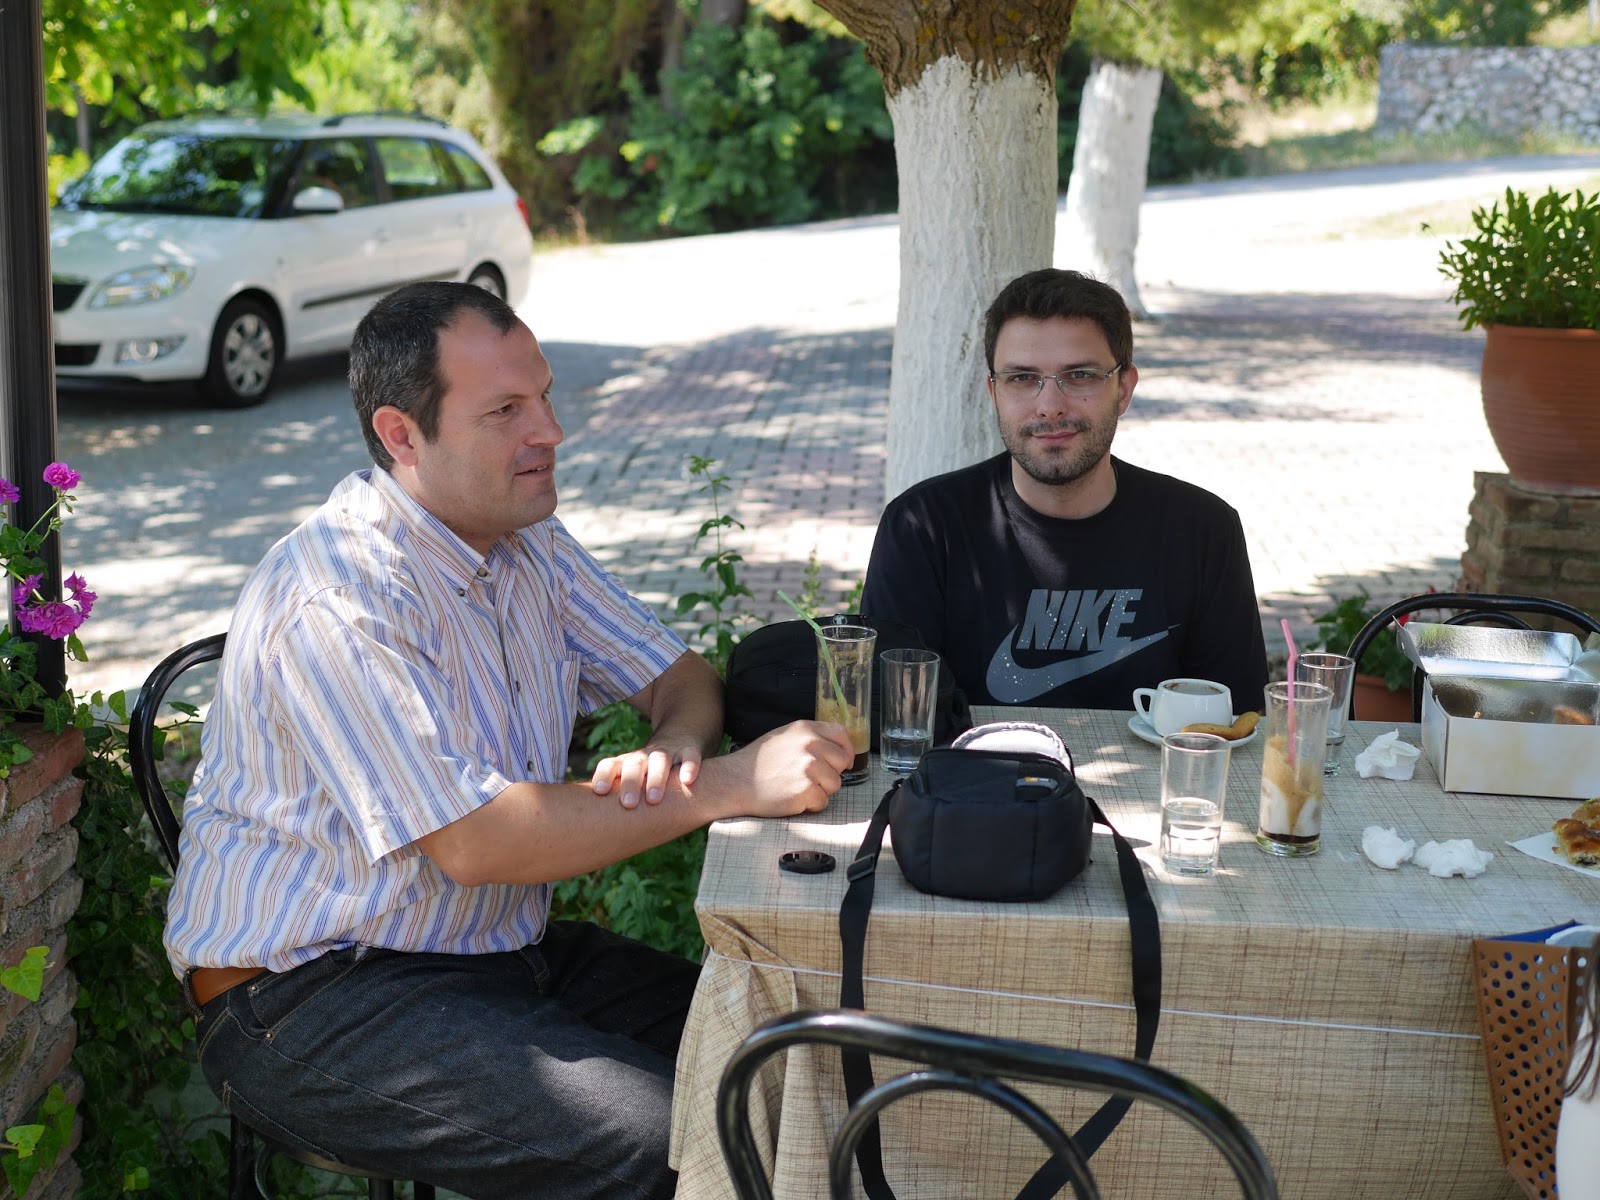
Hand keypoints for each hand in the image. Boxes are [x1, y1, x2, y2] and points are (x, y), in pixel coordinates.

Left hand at [591, 741, 703, 809]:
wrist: (678, 737)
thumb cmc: (650, 772)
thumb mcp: (634, 780)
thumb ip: (619, 799)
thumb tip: (600, 832)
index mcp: (626, 764)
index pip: (610, 765)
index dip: (603, 776)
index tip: (599, 791)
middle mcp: (644, 757)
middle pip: (634, 764)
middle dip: (630, 783)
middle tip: (628, 804)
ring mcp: (667, 752)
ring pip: (660, 760)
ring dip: (656, 778)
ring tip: (653, 799)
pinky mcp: (688, 750)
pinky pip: (690, 756)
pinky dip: (689, 767)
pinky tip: (687, 781)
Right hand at [700, 720, 855, 818]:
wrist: (734, 782)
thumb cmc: (757, 763)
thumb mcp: (783, 737)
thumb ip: (810, 738)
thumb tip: (836, 747)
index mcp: (805, 729)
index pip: (841, 734)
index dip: (845, 750)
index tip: (843, 761)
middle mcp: (810, 745)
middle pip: (842, 762)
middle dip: (830, 773)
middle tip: (808, 778)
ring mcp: (809, 768)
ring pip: (835, 784)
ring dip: (820, 790)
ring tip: (796, 787)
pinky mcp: (806, 790)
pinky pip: (822, 802)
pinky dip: (809, 805)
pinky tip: (791, 797)